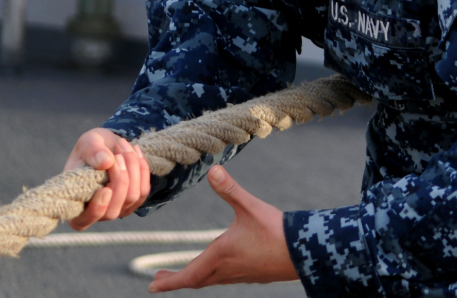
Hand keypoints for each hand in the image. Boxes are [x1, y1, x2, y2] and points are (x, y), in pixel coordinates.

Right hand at [64, 128, 150, 229]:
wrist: (109, 145)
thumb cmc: (92, 148)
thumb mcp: (87, 143)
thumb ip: (92, 151)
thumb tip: (106, 163)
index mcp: (75, 204)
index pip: (82, 221)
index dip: (96, 210)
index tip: (105, 189)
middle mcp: (96, 213)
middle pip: (113, 210)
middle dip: (119, 178)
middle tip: (117, 152)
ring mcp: (117, 209)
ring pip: (131, 197)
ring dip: (132, 168)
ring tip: (123, 146)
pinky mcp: (134, 201)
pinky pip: (143, 190)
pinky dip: (142, 168)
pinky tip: (135, 151)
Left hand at [149, 166, 297, 291]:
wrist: (305, 251)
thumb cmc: (276, 231)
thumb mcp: (250, 207)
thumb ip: (230, 189)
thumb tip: (212, 170)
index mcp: (220, 255)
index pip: (187, 276)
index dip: (168, 282)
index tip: (151, 286)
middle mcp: (227, 269)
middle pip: (196, 280)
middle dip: (176, 280)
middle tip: (159, 280)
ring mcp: (241, 275)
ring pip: (211, 281)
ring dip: (195, 278)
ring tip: (186, 274)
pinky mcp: (254, 274)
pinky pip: (225, 278)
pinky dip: (213, 275)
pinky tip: (220, 267)